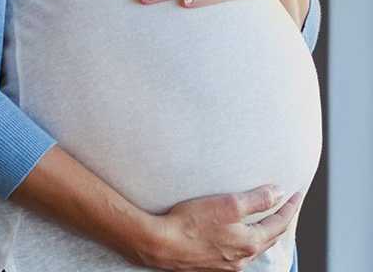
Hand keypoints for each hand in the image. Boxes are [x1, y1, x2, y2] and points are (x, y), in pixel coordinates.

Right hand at [128, 185, 302, 271]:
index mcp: (250, 242)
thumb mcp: (228, 204)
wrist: (160, 244)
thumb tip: (279, 193)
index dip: (290, 208)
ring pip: (253, 248)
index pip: (279, 223)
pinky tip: (237, 237)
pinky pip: (236, 253)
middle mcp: (241, 258)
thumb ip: (256, 200)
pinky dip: (244, 242)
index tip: (297, 194)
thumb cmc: (191, 222)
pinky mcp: (210, 264)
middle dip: (280, 222)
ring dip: (262, 233)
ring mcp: (225, 264)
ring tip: (265, 221)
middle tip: (286, 207)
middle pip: (269, 238)